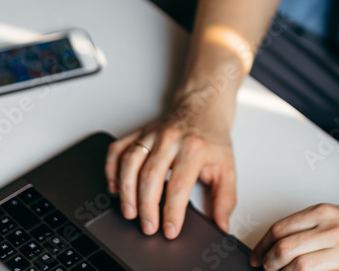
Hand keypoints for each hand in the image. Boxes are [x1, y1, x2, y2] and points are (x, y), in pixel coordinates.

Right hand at [104, 89, 236, 238]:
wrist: (202, 107)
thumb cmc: (211, 139)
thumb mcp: (227, 167)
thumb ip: (226, 199)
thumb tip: (222, 226)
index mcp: (194, 148)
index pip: (179, 185)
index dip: (173, 211)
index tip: (170, 230)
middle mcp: (170, 139)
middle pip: (151, 176)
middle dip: (147, 207)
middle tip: (148, 227)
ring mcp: (151, 134)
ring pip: (130, 162)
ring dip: (127, 191)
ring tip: (130, 213)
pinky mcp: (138, 132)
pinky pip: (117, 149)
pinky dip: (111, 169)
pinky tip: (115, 187)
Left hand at [250, 203, 338, 270]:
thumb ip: (312, 227)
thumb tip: (281, 243)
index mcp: (325, 213)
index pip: (281, 228)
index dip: (262, 244)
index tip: (256, 254)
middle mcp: (332, 230)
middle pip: (285, 248)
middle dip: (268, 262)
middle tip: (264, 268)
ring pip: (298, 267)